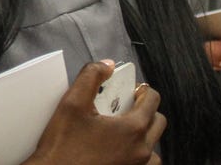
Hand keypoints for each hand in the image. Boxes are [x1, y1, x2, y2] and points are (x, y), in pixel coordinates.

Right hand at [27, 61, 163, 164]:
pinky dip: (138, 154)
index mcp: (132, 129)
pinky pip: (144, 164)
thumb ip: (90, 77)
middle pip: (158, 122)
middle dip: (146, 110)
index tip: (132, 90)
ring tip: (123, 130)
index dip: (143, 90)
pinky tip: (119, 149)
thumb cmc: (62, 146)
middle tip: (127, 107)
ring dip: (144, 135)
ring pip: (153, 147)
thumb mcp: (72, 103)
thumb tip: (106, 65)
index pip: (152, 100)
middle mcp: (141, 150)